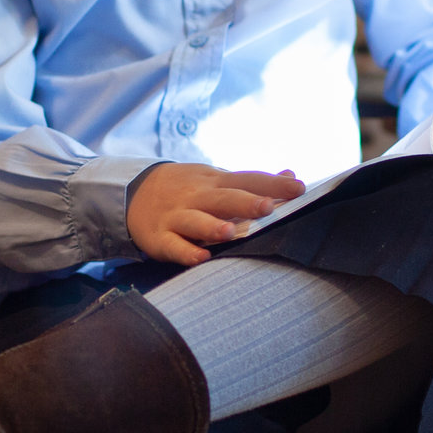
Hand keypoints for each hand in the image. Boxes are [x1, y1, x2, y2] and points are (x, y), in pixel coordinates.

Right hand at [127, 163, 305, 265]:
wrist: (133, 192)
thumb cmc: (188, 189)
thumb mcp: (217, 179)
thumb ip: (253, 182)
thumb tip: (291, 173)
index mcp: (215, 182)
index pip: (247, 179)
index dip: (272, 184)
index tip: (299, 188)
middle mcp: (197, 197)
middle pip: (224, 198)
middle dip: (246, 202)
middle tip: (268, 208)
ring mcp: (177, 217)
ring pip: (196, 221)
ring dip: (212, 226)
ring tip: (230, 233)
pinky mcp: (160, 238)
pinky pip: (173, 245)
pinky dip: (186, 252)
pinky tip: (200, 258)